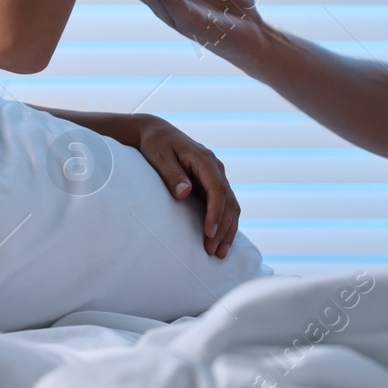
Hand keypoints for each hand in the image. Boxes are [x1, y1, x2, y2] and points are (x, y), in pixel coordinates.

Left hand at [127, 114, 241, 258]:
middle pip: (229, 201)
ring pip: (231, 205)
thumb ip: (172, 174)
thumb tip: (185, 192)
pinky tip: (220, 241)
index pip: (218, 189)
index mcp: (205, 160)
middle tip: (212, 251)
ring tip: (218, 253)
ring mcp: (216, 176)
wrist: (158, 133)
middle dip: (224, 228)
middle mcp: (216, 168)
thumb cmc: (157, 145)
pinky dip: (225, 224)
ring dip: (228, 229)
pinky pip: (225, 205)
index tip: (209, 233)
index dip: (216, 213)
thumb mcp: (159, 156)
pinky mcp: (212, 184)